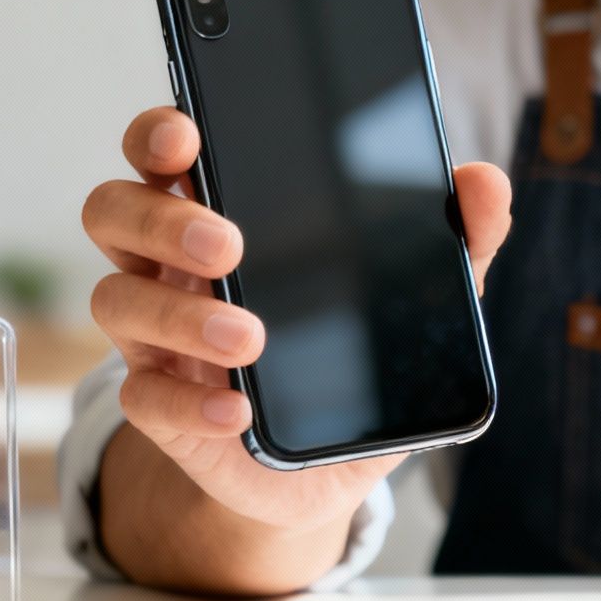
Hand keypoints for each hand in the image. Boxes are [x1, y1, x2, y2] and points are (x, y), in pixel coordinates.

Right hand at [82, 107, 512, 531]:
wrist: (326, 468)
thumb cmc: (355, 353)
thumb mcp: (418, 296)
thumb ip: (457, 238)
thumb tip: (487, 183)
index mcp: (222, 213)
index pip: (164, 151)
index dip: (158, 132)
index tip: (187, 131)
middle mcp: (173, 266)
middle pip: (114, 210)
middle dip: (161, 218)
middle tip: (229, 244)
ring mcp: (157, 338)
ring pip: (114, 299)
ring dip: (180, 315)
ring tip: (249, 339)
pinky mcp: (164, 410)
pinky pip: (142, 399)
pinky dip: (188, 404)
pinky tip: (236, 411)